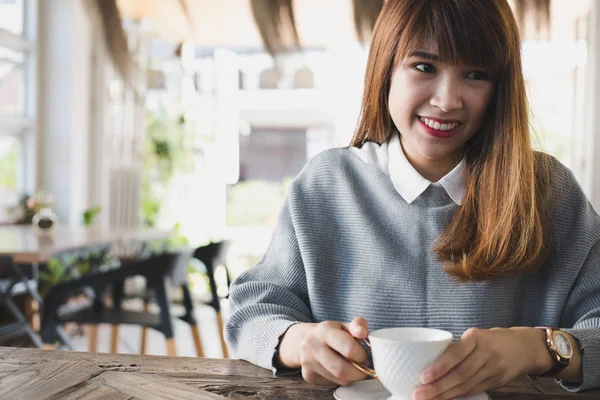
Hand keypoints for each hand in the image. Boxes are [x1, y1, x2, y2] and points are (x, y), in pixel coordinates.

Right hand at [298, 317, 369, 385]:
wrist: (304, 339)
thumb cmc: (330, 333)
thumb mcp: (344, 325)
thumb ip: (358, 325)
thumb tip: (362, 333)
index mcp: (324, 330)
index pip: (348, 348)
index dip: (361, 355)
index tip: (363, 355)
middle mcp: (313, 346)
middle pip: (342, 370)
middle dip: (359, 372)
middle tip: (363, 367)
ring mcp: (308, 362)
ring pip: (338, 379)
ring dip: (350, 376)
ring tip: (351, 366)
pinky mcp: (308, 375)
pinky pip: (331, 384)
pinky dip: (340, 379)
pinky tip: (338, 370)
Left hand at [412, 327, 548, 399]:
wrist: (524, 347)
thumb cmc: (490, 339)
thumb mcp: (475, 336)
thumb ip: (457, 348)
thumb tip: (428, 360)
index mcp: (476, 338)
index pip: (456, 353)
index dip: (440, 366)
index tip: (423, 377)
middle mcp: (487, 354)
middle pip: (461, 374)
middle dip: (438, 386)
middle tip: (419, 394)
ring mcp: (494, 370)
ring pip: (467, 386)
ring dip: (445, 395)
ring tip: (427, 399)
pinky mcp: (498, 382)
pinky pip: (474, 391)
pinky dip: (458, 396)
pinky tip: (444, 399)